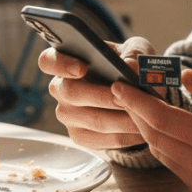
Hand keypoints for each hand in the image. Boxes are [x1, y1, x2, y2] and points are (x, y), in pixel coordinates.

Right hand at [39, 36, 155, 150]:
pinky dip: (125, 135)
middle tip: (125, 97)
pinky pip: (102, 139)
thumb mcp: (135, 51)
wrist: (135, 94)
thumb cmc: (128, 65)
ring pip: (93, 120)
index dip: (62, 64)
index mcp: (64, 61)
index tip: (82, 68)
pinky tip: (142, 129)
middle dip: (102, 96)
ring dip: (121, 119)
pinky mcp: (79, 136)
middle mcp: (59, 88)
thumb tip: (130, 67)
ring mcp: (67, 115)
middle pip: (70, 93)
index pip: (48, 61)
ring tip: (143, 115)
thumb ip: (134, 53)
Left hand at [111, 68, 191, 191]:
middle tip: (123, 91)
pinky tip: (160, 126)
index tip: (120, 86)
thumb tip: (184, 76)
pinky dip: (160, 143)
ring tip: (138, 105)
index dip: (137, 101)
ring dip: (145, 128)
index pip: (163, 120)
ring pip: (158, 151)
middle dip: (135, 112)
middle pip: (154, 136)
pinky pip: (171, 163)